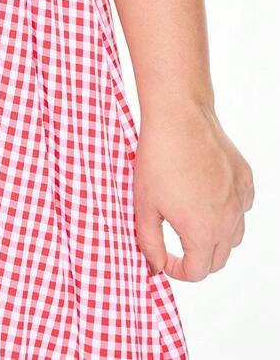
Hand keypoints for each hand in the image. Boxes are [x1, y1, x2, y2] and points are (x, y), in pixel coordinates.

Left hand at [134, 99, 253, 280]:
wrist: (179, 117)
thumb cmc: (158, 157)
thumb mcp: (143, 204)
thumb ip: (149, 242)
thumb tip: (156, 266)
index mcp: (203, 232)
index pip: (197, 272)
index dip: (177, 271)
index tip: (164, 258)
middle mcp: (229, 221)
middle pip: (218, 260)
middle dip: (197, 259)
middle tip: (176, 244)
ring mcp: (240, 200)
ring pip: (234, 236)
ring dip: (215, 238)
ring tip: (192, 220)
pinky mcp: (245, 179)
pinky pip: (241, 208)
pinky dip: (228, 211)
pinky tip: (208, 196)